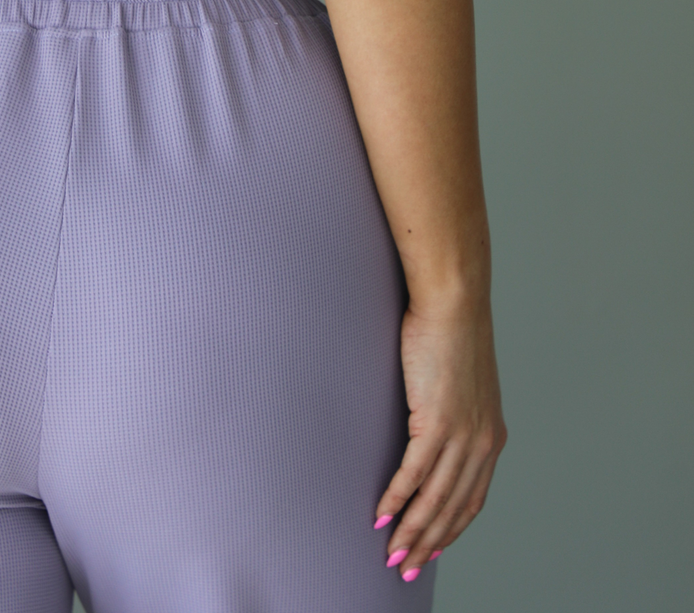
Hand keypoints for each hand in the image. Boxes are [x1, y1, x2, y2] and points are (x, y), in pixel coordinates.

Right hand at [372, 294, 507, 579]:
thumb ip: (455, 410)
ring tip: (392, 554)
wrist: (454, 303)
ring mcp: (461, 436)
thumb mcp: (463, 382)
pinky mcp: (436, 423)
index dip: (452, 528)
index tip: (433, 549)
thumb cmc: (453, 332)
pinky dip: (398, 499)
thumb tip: (433, 421)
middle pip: (453, 508)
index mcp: (491, 435)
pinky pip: (414, 474)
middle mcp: (481, 443)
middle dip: (428, 543)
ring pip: (434, 500)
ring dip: (411, 532)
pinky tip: (382, 515)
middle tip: (406, 568)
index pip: (473, 497)